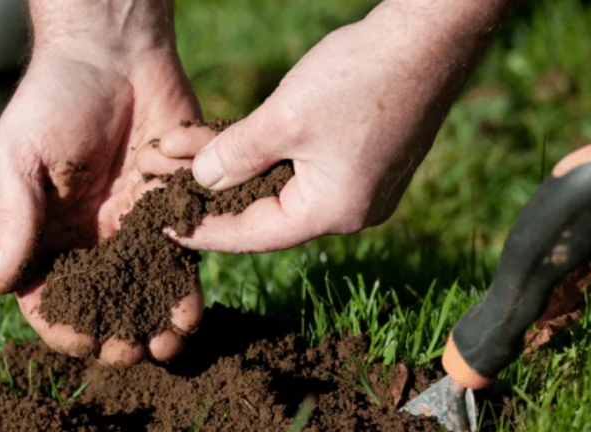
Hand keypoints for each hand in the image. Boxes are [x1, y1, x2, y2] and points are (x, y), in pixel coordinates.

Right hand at [0, 42, 203, 365]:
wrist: (112, 50)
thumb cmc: (52, 98)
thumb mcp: (19, 158)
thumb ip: (14, 222)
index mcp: (44, 232)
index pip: (47, 296)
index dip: (61, 326)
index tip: (81, 341)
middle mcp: (88, 237)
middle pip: (101, 304)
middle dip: (114, 335)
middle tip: (130, 354)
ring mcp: (131, 225)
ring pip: (144, 290)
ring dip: (154, 323)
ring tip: (167, 346)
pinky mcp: (171, 207)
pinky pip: (180, 257)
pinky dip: (184, 288)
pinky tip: (190, 311)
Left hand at [137, 0, 509, 252]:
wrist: (428, 37)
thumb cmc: (360, 76)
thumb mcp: (283, 119)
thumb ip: (234, 155)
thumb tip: (201, 181)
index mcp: (333, 213)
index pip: (252, 235)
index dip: (203, 229)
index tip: (162, 225)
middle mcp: (350, 211)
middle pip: (265, 214)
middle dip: (213, 197)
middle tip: (165, 194)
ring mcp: (360, 187)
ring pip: (280, 188)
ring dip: (235, 172)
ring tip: (187, 163)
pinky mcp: (362, 161)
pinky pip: (301, 170)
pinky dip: (265, 158)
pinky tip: (230, 145)